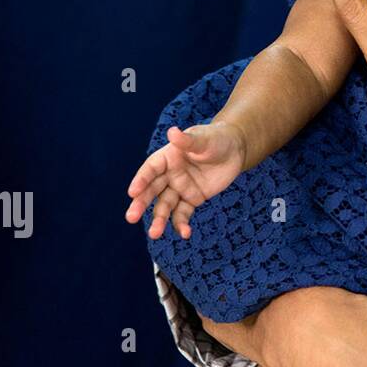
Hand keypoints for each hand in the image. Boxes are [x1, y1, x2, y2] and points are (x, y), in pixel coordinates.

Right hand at [124, 122, 247, 238]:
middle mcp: (169, 174)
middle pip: (152, 191)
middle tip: (131, 217)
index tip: (132, 192)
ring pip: (165, 206)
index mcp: (167, 157)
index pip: (150, 169)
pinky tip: (185, 233)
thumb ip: (188, 141)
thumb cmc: (216, 139)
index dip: (141, 180)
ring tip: (154, 234)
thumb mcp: (204, 139)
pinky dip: (182, 224)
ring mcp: (180, 188)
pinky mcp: (192, 199)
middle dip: (140, 204)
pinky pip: (183, 213)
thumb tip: (172, 132)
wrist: (235, 149)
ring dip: (159, 220)